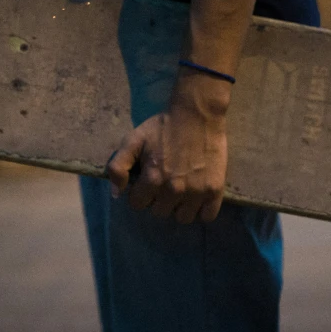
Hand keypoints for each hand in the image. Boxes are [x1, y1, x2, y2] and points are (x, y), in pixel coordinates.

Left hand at [106, 72, 230, 223]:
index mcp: (152, 179)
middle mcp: (174, 190)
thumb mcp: (133, 140)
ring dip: (180, 207)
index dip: (140, 193)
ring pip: (182, 218)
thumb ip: (118, 166)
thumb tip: (116, 194)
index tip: (147, 181)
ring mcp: (196, 192)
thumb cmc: (163, 127)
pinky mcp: (215, 190)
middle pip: (160, 212)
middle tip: (165, 182)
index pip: (138, 205)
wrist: (197, 114)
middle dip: (158, 200)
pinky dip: (202, 210)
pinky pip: (207, 216)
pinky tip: (197, 195)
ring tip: (182, 190)